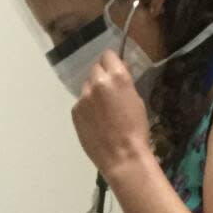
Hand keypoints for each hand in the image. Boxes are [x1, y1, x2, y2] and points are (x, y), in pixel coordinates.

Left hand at [72, 51, 151, 176]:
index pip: (107, 55)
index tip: (114, 70)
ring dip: (93, 93)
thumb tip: (116, 74)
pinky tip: (95, 122)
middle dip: (101, 77)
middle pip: (95, 69)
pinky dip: (87, 109)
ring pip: (86, 87)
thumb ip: (123, 84)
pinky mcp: (75, 112)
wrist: (122, 156)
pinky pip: (80, 103)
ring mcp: (83, 98)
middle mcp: (97, 83)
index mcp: (117, 77)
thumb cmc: (136, 129)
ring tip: (102, 112)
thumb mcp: (137, 100)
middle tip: (109, 93)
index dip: (111, 62)